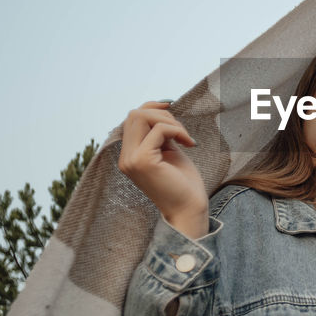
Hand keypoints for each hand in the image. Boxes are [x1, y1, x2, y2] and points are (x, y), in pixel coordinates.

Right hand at [117, 101, 208, 237]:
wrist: (189, 209)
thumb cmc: (183, 183)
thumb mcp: (168, 150)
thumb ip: (159, 133)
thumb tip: (161, 107)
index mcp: (129, 155)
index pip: (132, 118)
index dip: (151, 107)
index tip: (172, 108)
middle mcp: (125, 158)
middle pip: (134, 114)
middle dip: (162, 114)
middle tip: (182, 131)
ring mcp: (131, 160)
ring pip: (141, 117)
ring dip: (169, 121)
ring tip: (185, 137)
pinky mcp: (143, 161)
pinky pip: (159, 129)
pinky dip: (177, 130)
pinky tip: (189, 143)